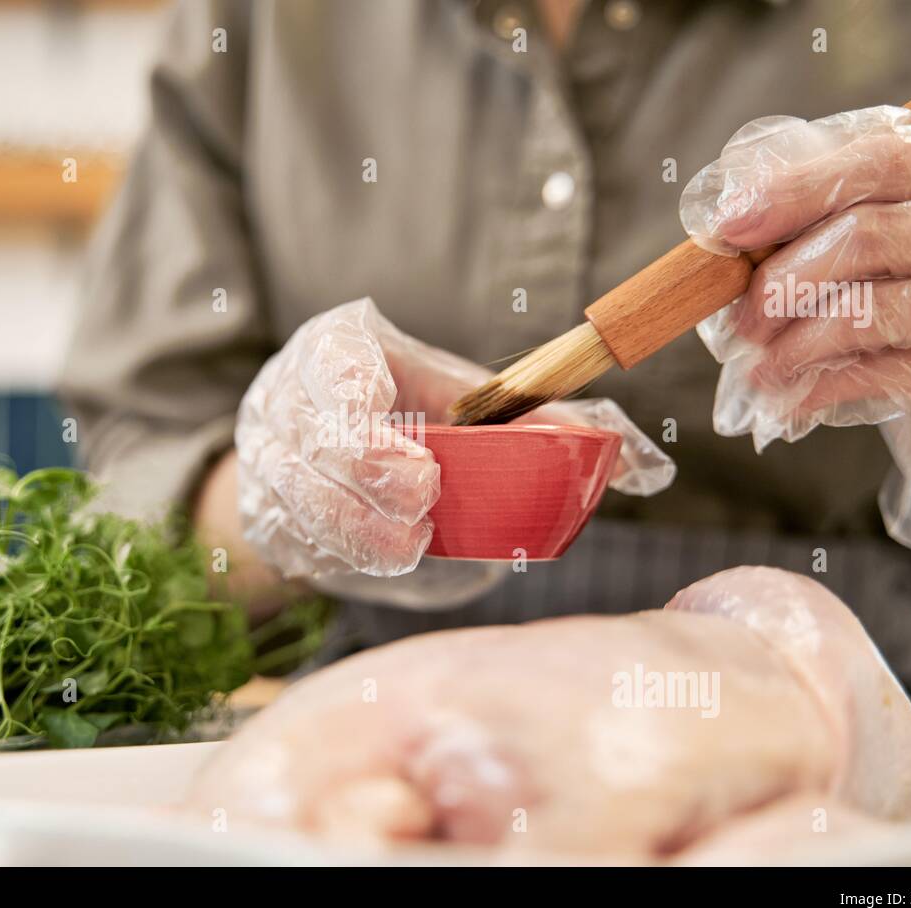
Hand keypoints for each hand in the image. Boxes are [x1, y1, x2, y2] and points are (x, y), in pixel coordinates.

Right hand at [235, 298, 673, 592]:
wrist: (328, 460)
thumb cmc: (413, 420)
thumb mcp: (472, 405)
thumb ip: (552, 425)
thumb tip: (649, 463)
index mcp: (341, 348)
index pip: (334, 359)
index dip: (359, 395)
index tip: (414, 451)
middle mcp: (290, 396)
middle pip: (308, 432)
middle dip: (363, 474)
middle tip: (422, 505)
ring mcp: (265, 456)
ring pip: (292, 492)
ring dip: (351, 525)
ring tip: (408, 544)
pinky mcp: (261, 513)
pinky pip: (288, 537)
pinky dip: (333, 551)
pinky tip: (375, 556)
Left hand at [681, 106, 910, 572]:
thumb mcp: (892, 261)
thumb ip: (832, 232)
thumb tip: (732, 234)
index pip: (883, 155)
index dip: (795, 185)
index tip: (730, 222)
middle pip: (872, 228)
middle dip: (784, 270)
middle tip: (739, 310)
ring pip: (871, 306)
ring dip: (792, 338)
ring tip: (757, 361)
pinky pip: (877, 373)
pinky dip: (815, 385)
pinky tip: (786, 396)